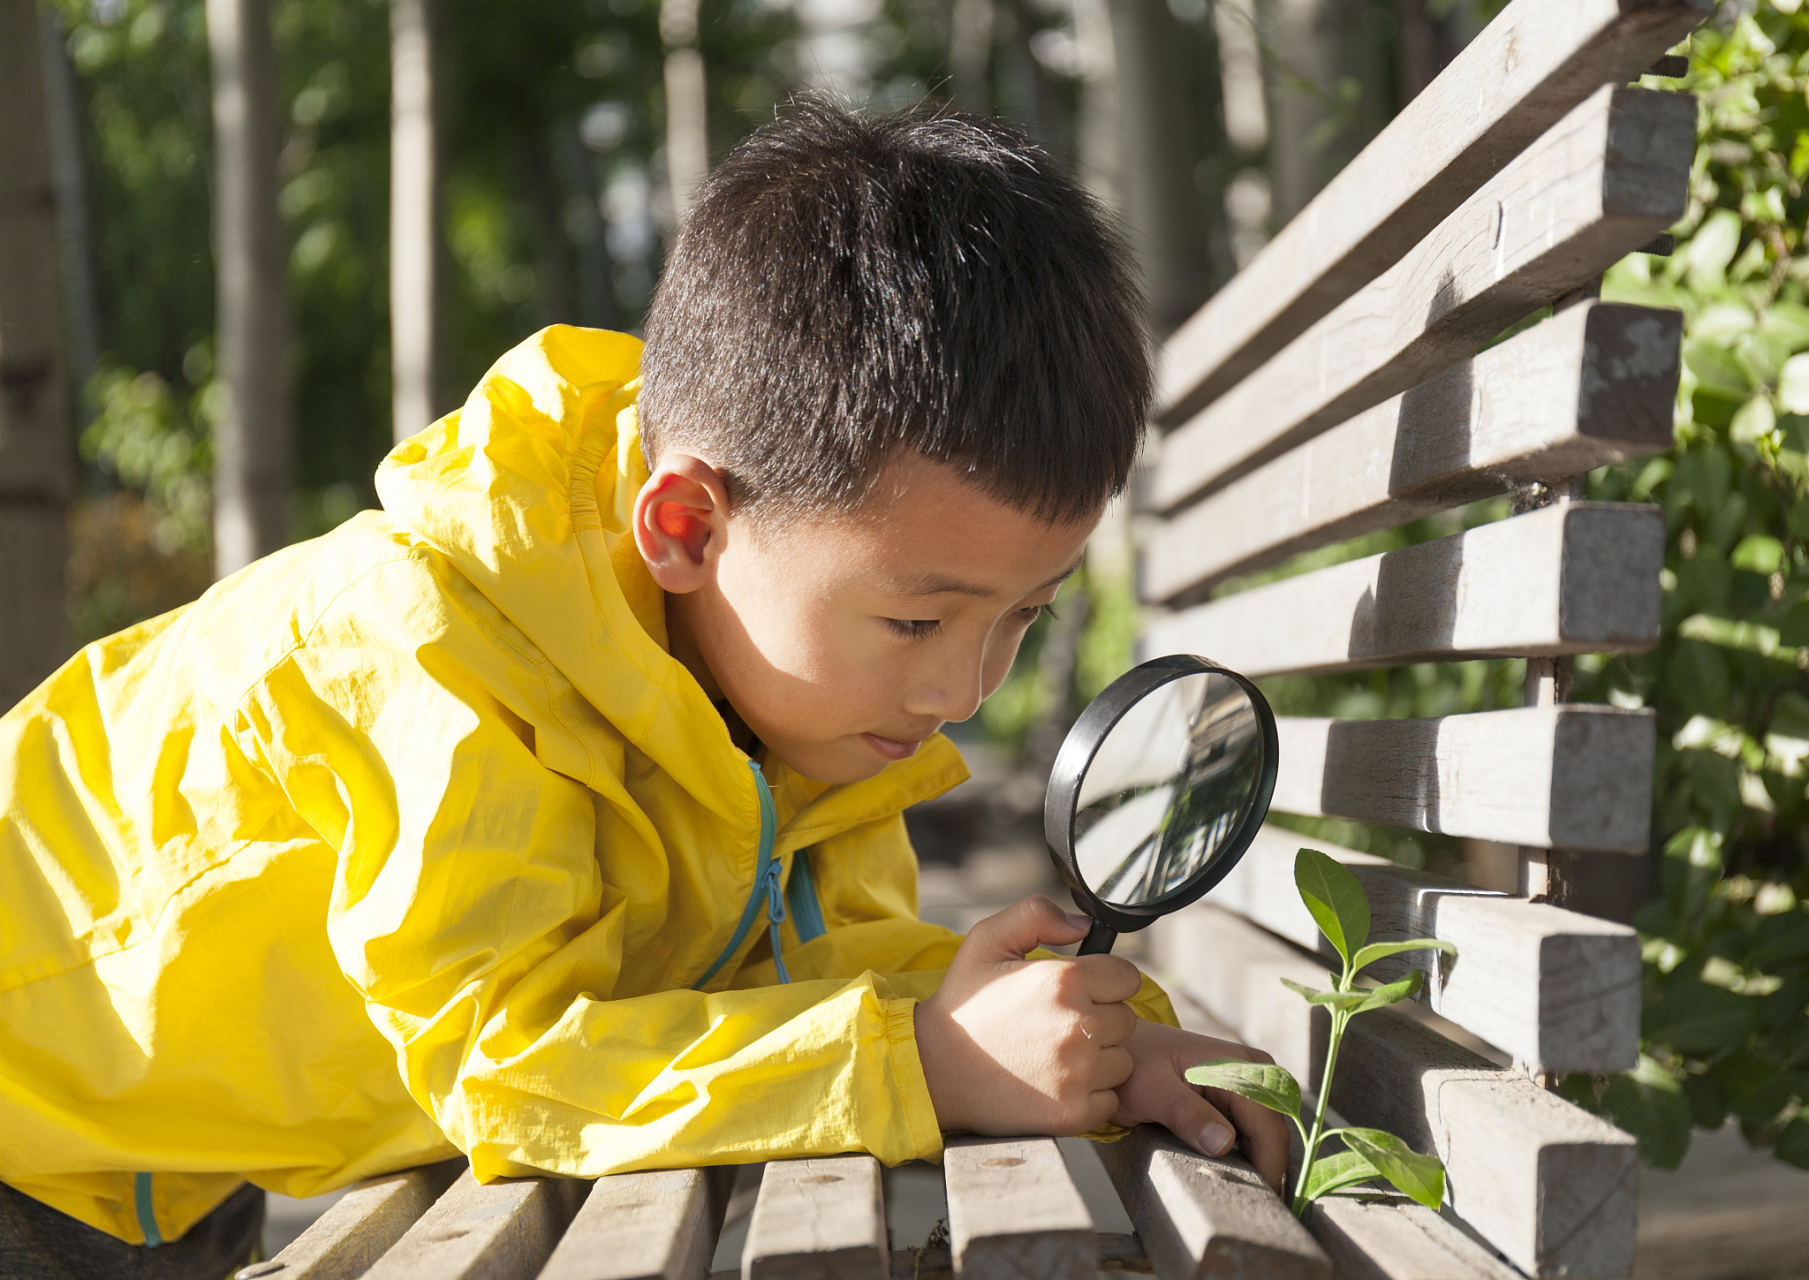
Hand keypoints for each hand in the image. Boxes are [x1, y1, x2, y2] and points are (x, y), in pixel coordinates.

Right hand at [913, 895, 1142, 1136]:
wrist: (932, 1070)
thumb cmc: (963, 1004)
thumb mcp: (987, 940)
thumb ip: (1037, 915)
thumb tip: (1085, 925)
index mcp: (1065, 980)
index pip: (1127, 977)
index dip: (1106, 982)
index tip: (1082, 991)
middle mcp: (1079, 1025)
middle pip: (1127, 1019)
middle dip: (1101, 1018)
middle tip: (1059, 1024)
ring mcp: (1079, 1073)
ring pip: (1122, 1060)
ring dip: (1099, 1058)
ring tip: (1055, 1054)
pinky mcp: (1074, 1112)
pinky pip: (1110, 1099)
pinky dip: (1091, 1094)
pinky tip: (1056, 1082)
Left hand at [1108, 1018, 1288, 1195]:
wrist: (1120, 1051)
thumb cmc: (1131, 1066)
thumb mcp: (1150, 1090)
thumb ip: (1185, 1113)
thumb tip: (1225, 1142)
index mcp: (1237, 1064)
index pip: (1268, 1125)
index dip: (1269, 1165)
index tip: (1257, 1199)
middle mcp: (1253, 1072)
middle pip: (1274, 1132)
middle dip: (1266, 1167)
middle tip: (1243, 1201)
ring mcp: (1249, 1084)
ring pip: (1267, 1136)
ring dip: (1257, 1163)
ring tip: (1235, 1189)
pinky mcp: (1240, 1099)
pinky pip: (1255, 1133)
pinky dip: (1247, 1154)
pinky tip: (1230, 1171)